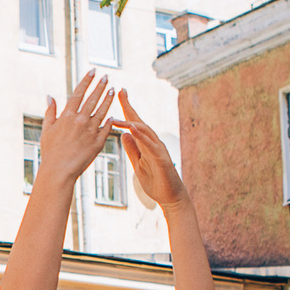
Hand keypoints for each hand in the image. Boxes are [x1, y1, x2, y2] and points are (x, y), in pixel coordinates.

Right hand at [34, 70, 116, 186]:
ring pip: (102, 111)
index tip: (93, 71)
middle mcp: (80, 121)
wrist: (59, 171)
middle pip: (92, 99)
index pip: (78, 93)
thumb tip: (50, 96)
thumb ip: (50, 112)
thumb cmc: (50, 151)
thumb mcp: (47, 130)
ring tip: (113, 90)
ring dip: (108, 99)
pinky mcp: (98, 142)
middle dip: (100, 86)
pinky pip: (106, 128)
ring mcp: (90, 131)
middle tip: (106, 77)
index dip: (86, 81)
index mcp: (67, 116)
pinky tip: (114, 114)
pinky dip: (110, 121)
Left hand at [111, 93, 187, 207]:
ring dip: (132, 121)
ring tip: (119, 114)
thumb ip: (132, 149)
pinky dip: (142, 137)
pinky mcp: (162, 160)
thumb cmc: (156, 181)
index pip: (134, 124)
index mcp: (145, 144)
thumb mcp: (138, 163)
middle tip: (121, 91)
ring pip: (145, 132)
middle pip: (140, 121)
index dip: (126, 109)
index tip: (119, 94)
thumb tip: (124, 134)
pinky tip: (133, 129)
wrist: (171, 198)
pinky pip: (151, 146)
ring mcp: (159, 150)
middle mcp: (153, 143)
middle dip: (129, 107)